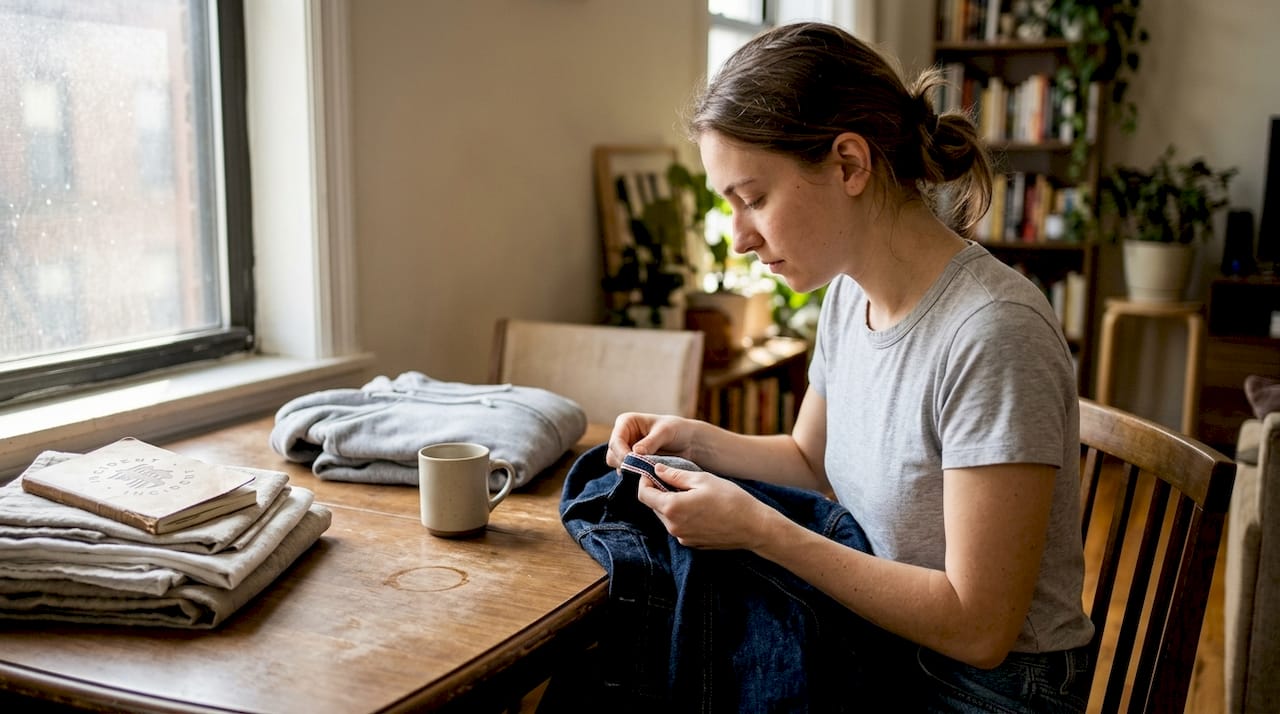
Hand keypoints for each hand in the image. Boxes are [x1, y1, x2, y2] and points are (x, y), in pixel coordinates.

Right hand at [605, 412, 697, 467]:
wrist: (688, 442)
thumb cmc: (677, 430)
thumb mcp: (665, 432)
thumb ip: (650, 442)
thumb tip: (635, 452)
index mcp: (626, 422)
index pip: (615, 440)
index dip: (621, 453)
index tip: (633, 463)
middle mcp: (623, 435)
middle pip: (612, 454)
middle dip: (624, 463)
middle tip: (640, 470)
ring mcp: (626, 450)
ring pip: (617, 465)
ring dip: (629, 470)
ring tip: (646, 472)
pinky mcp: (632, 462)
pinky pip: (626, 472)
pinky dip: (634, 475)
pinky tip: (646, 475)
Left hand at [635, 463, 774, 549]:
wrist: (754, 527)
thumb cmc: (731, 499)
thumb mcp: (703, 479)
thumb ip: (675, 475)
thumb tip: (657, 469)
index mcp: (672, 508)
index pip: (644, 494)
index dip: (645, 481)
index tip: (652, 472)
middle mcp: (673, 527)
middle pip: (653, 506)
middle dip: (658, 491)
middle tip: (673, 479)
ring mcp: (682, 537)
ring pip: (666, 517)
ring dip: (670, 503)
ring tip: (689, 492)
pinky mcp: (691, 543)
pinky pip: (678, 526)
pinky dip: (681, 515)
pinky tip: (698, 507)